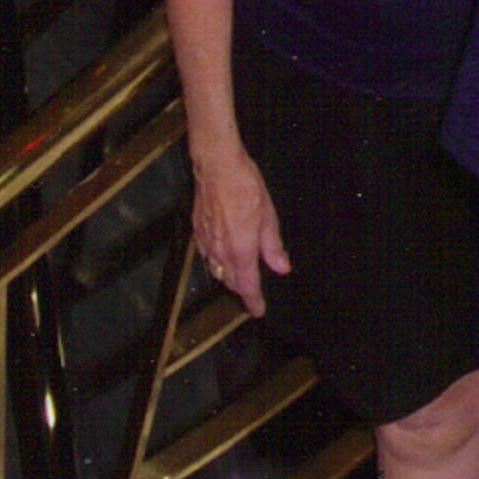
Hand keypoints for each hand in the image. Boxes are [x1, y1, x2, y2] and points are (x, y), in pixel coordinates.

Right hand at [188, 147, 287, 315]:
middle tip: (253, 294)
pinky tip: (223, 258)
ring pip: (218, 271)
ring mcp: (206, 244)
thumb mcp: (267, 214)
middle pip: (230, 281)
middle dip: (242, 290)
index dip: (253, 301)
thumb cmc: (246, 187)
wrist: (216, 167)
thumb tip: (282, 268)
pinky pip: (208, 258)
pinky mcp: (197, 233)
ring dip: (230, 278)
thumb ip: (272, 245)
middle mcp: (220, 252)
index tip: (259, 311)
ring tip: (241, 278)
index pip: (247, 285)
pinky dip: (217, 264)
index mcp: (240, 249)